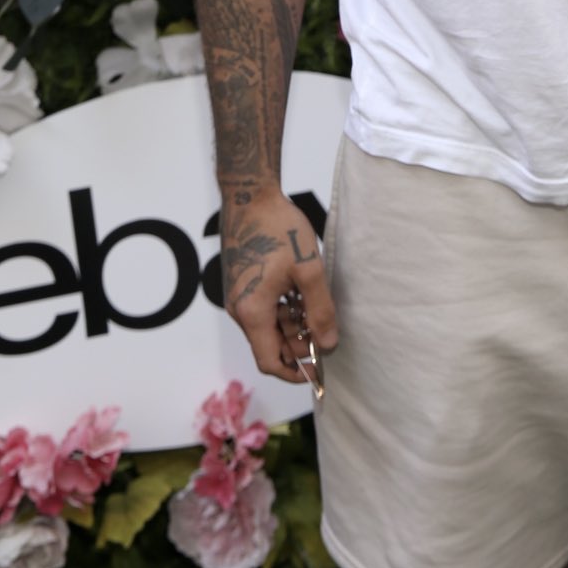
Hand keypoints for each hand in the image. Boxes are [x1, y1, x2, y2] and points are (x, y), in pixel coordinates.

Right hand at [220, 190, 338, 383]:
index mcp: (252, 312)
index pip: (270, 361)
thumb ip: (320, 310)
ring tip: (318, 312)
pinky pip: (263, 310)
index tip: (318, 370)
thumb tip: (328, 345)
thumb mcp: (308, 270)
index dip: (294, 373)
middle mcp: (239, 310)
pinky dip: (283, 311)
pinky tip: (303, 296)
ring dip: (292, 327)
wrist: (250, 195)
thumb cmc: (280, 229)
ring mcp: (239, 296)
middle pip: (269, 345)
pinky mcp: (242, 283)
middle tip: (325, 334)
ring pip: (267, 327)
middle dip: (298, 347)